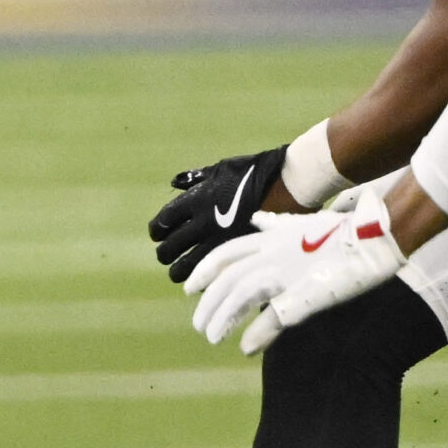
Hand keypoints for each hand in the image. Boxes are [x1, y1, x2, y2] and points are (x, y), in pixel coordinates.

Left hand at [148, 145, 285, 282]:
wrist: (289, 185)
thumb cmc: (256, 173)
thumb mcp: (221, 169)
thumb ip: (196, 178)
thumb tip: (175, 183)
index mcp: (195, 200)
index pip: (163, 222)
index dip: (157, 231)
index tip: (158, 234)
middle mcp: (203, 223)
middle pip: (169, 249)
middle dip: (165, 254)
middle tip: (166, 256)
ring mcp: (219, 242)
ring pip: (185, 268)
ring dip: (179, 271)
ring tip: (179, 273)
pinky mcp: (237, 256)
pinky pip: (211, 275)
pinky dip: (203, 278)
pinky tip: (205, 276)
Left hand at [184, 187, 407, 354]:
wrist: (380, 230)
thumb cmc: (346, 229)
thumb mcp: (304, 223)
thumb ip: (278, 226)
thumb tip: (260, 220)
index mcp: (273, 238)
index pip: (226, 253)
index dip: (205, 270)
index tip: (189, 288)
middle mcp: (274, 251)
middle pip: (228, 277)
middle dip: (209, 302)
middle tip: (199, 325)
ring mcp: (289, 269)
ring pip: (241, 293)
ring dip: (223, 317)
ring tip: (212, 337)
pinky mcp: (309, 288)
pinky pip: (275, 314)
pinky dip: (258, 332)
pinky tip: (246, 348)